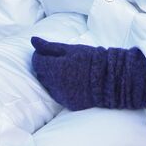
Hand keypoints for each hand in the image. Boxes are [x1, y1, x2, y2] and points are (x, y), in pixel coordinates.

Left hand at [30, 37, 145, 110]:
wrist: (113, 79)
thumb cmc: (93, 59)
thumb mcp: (71, 49)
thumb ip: (50, 46)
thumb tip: (33, 41)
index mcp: (54, 68)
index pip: (36, 61)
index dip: (40, 55)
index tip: (48, 52)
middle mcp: (55, 84)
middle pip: (40, 74)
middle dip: (45, 66)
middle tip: (58, 61)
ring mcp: (62, 96)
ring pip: (48, 85)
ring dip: (52, 78)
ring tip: (66, 71)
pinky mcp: (69, 104)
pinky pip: (58, 95)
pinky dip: (60, 88)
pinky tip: (71, 82)